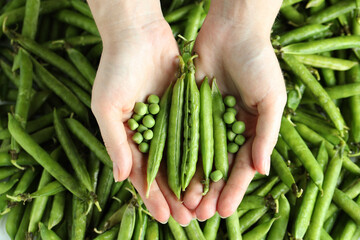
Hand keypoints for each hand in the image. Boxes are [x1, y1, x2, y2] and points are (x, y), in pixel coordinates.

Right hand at [89, 0, 193, 223]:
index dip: (153, 197)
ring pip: (185, 158)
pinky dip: (204, 154)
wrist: (138, 34)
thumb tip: (121, 178)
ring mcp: (170, 122)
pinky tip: (214, 172)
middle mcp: (152, 134)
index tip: (165, 218)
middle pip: (167, 172)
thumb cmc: (116, 69)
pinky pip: (196, 134)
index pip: (143, 175)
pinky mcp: (186, 108)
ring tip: (204, 204)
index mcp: (130, 138)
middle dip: (177, 197)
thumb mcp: (107, 106)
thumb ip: (115, 142)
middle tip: (190, 221)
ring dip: (193, 181)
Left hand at [183, 0, 285, 219]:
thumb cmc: (259, 63)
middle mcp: (227, 129)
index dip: (232, 190)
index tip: (222, 211)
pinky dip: (176, 153)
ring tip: (182, 202)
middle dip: (208, 191)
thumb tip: (261, 171)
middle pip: (215, 167)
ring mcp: (206, 120)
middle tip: (198, 215)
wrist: (233, 30)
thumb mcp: (271, 99)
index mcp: (250, 131)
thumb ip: (266, 135)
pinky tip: (169, 172)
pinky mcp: (188, 107)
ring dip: (190, 179)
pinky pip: (181, 133)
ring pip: (196, 155)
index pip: (240, 167)